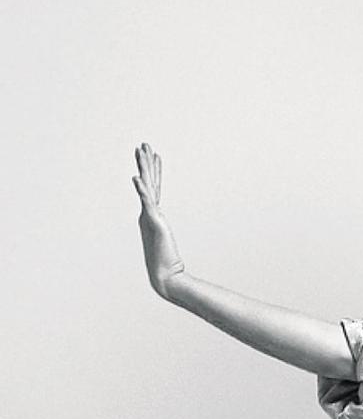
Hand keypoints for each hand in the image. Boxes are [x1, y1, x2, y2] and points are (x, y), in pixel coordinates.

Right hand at [133, 143, 185, 298]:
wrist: (165, 275)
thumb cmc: (168, 262)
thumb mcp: (170, 242)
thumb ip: (170, 235)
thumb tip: (169, 231)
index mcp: (152, 215)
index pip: (154, 187)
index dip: (154, 170)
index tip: (154, 154)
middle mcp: (149, 213)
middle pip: (148, 182)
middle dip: (146, 162)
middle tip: (144, 143)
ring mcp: (149, 216)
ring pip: (146, 187)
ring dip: (144, 168)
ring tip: (141, 151)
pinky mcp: (153, 222)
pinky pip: (147, 202)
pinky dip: (141, 190)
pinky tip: (136, 178)